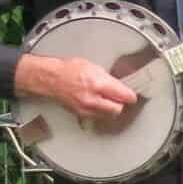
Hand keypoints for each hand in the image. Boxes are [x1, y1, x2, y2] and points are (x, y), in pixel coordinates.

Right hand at [19, 52, 137, 118]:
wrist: (51, 79)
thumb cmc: (68, 69)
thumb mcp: (93, 67)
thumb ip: (108, 79)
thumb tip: (119, 85)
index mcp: (98, 84)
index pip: (124, 96)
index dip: (130, 96)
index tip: (132, 95)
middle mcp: (93, 99)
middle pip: (118, 109)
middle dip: (120, 103)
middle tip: (120, 98)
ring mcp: (86, 109)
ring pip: (108, 115)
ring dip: (110, 109)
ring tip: (107, 100)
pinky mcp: (81, 114)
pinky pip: (97, 116)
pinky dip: (100, 112)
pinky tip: (97, 104)